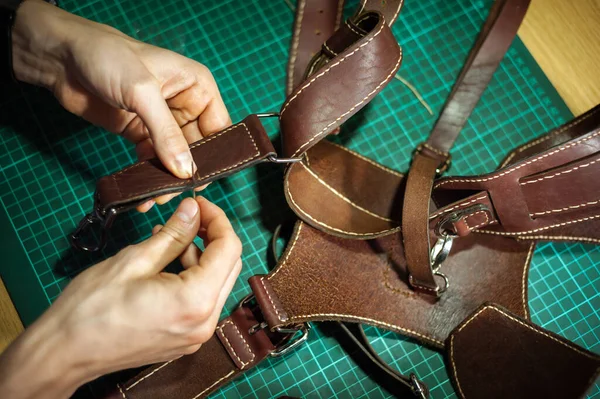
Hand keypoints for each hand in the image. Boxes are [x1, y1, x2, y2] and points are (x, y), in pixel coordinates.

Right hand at [0, 197, 241, 398]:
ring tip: (167, 238)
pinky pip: (201, 300)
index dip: (218, 219)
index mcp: (196, 301)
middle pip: (229, 266)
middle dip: (213, 236)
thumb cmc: (91, 309)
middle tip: (189, 216)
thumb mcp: (135, 260)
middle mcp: (204, 322)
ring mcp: (195, 334)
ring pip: (216, 282)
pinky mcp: (184, 338)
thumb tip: (193, 209)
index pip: (229, 249)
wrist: (65, 352)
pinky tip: (166, 261)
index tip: (200, 204)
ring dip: (200, 256)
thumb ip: (173, 234)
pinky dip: (191, 276)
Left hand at [11, 0, 231, 210]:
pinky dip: (149, 176)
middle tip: (176, 194)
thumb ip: (166, 133)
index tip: (205, 181)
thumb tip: (186, 171)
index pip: (219, 127)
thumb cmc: (108, 59)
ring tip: (157, 197)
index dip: (215, 154)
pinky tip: (143, 193)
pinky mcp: (140, 132)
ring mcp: (162, 121)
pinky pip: (152, 158)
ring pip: (175, 156)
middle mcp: (184, 104)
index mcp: (197, 86)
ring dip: (167, 177)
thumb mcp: (142, 93)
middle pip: (198, 147)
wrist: (61, 57)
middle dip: (188, 171)